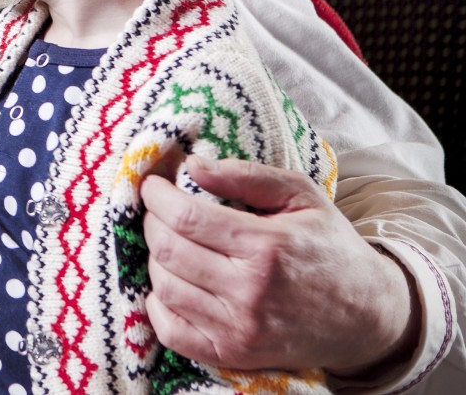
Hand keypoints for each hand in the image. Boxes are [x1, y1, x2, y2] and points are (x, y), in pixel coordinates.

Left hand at [141, 156, 419, 375]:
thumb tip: (192, 165)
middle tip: (158, 210)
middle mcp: (250, 292)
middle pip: (168, 251)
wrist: (368, 317)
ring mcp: (240, 329)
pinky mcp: (233, 355)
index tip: (152, 185)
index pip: (185, 217)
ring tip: (171, 243)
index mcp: (267, 247)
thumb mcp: (303, 197)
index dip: (157, 196)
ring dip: (156, 259)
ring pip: (165, 288)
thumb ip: (246, 176)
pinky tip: (173, 283)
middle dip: (151, 222)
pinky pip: (171, 331)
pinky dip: (159, 305)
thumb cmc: (330, 248)